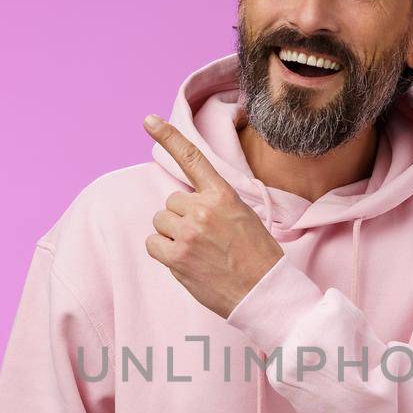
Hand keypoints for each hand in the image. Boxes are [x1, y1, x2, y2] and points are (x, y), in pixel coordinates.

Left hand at [143, 113, 283, 318]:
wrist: (263, 291)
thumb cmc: (257, 257)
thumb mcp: (244, 216)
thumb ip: (214, 204)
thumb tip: (186, 205)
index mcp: (223, 195)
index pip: (191, 158)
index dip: (168, 136)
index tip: (149, 121)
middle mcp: (202, 209)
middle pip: (171, 202)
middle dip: (182, 217)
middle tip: (205, 238)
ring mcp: (187, 233)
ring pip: (161, 222)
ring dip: (173, 234)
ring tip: (198, 251)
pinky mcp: (176, 257)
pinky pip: (153, 244)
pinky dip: (164, 252)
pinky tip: (185, 261)